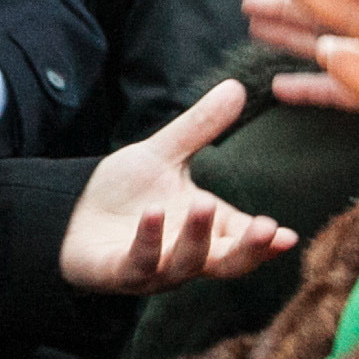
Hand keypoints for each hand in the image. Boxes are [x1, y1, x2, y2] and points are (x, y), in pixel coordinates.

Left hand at [59, 80, 296, 291]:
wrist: (69, 211)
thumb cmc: (123, 192)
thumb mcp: (164, 154)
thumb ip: (200, 127)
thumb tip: (236, 87)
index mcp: (204, 231)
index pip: (242, 239)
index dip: (265, 241)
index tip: (288, 235)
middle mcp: (185, 255)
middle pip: (226, 263)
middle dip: (248, 249)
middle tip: (267, 230)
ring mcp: (154, 269)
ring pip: (185, 264)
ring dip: (197, 238)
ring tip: (203, 205)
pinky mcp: (119, 272)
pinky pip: (139, 262)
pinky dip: (148, 240)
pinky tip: (152, 213)